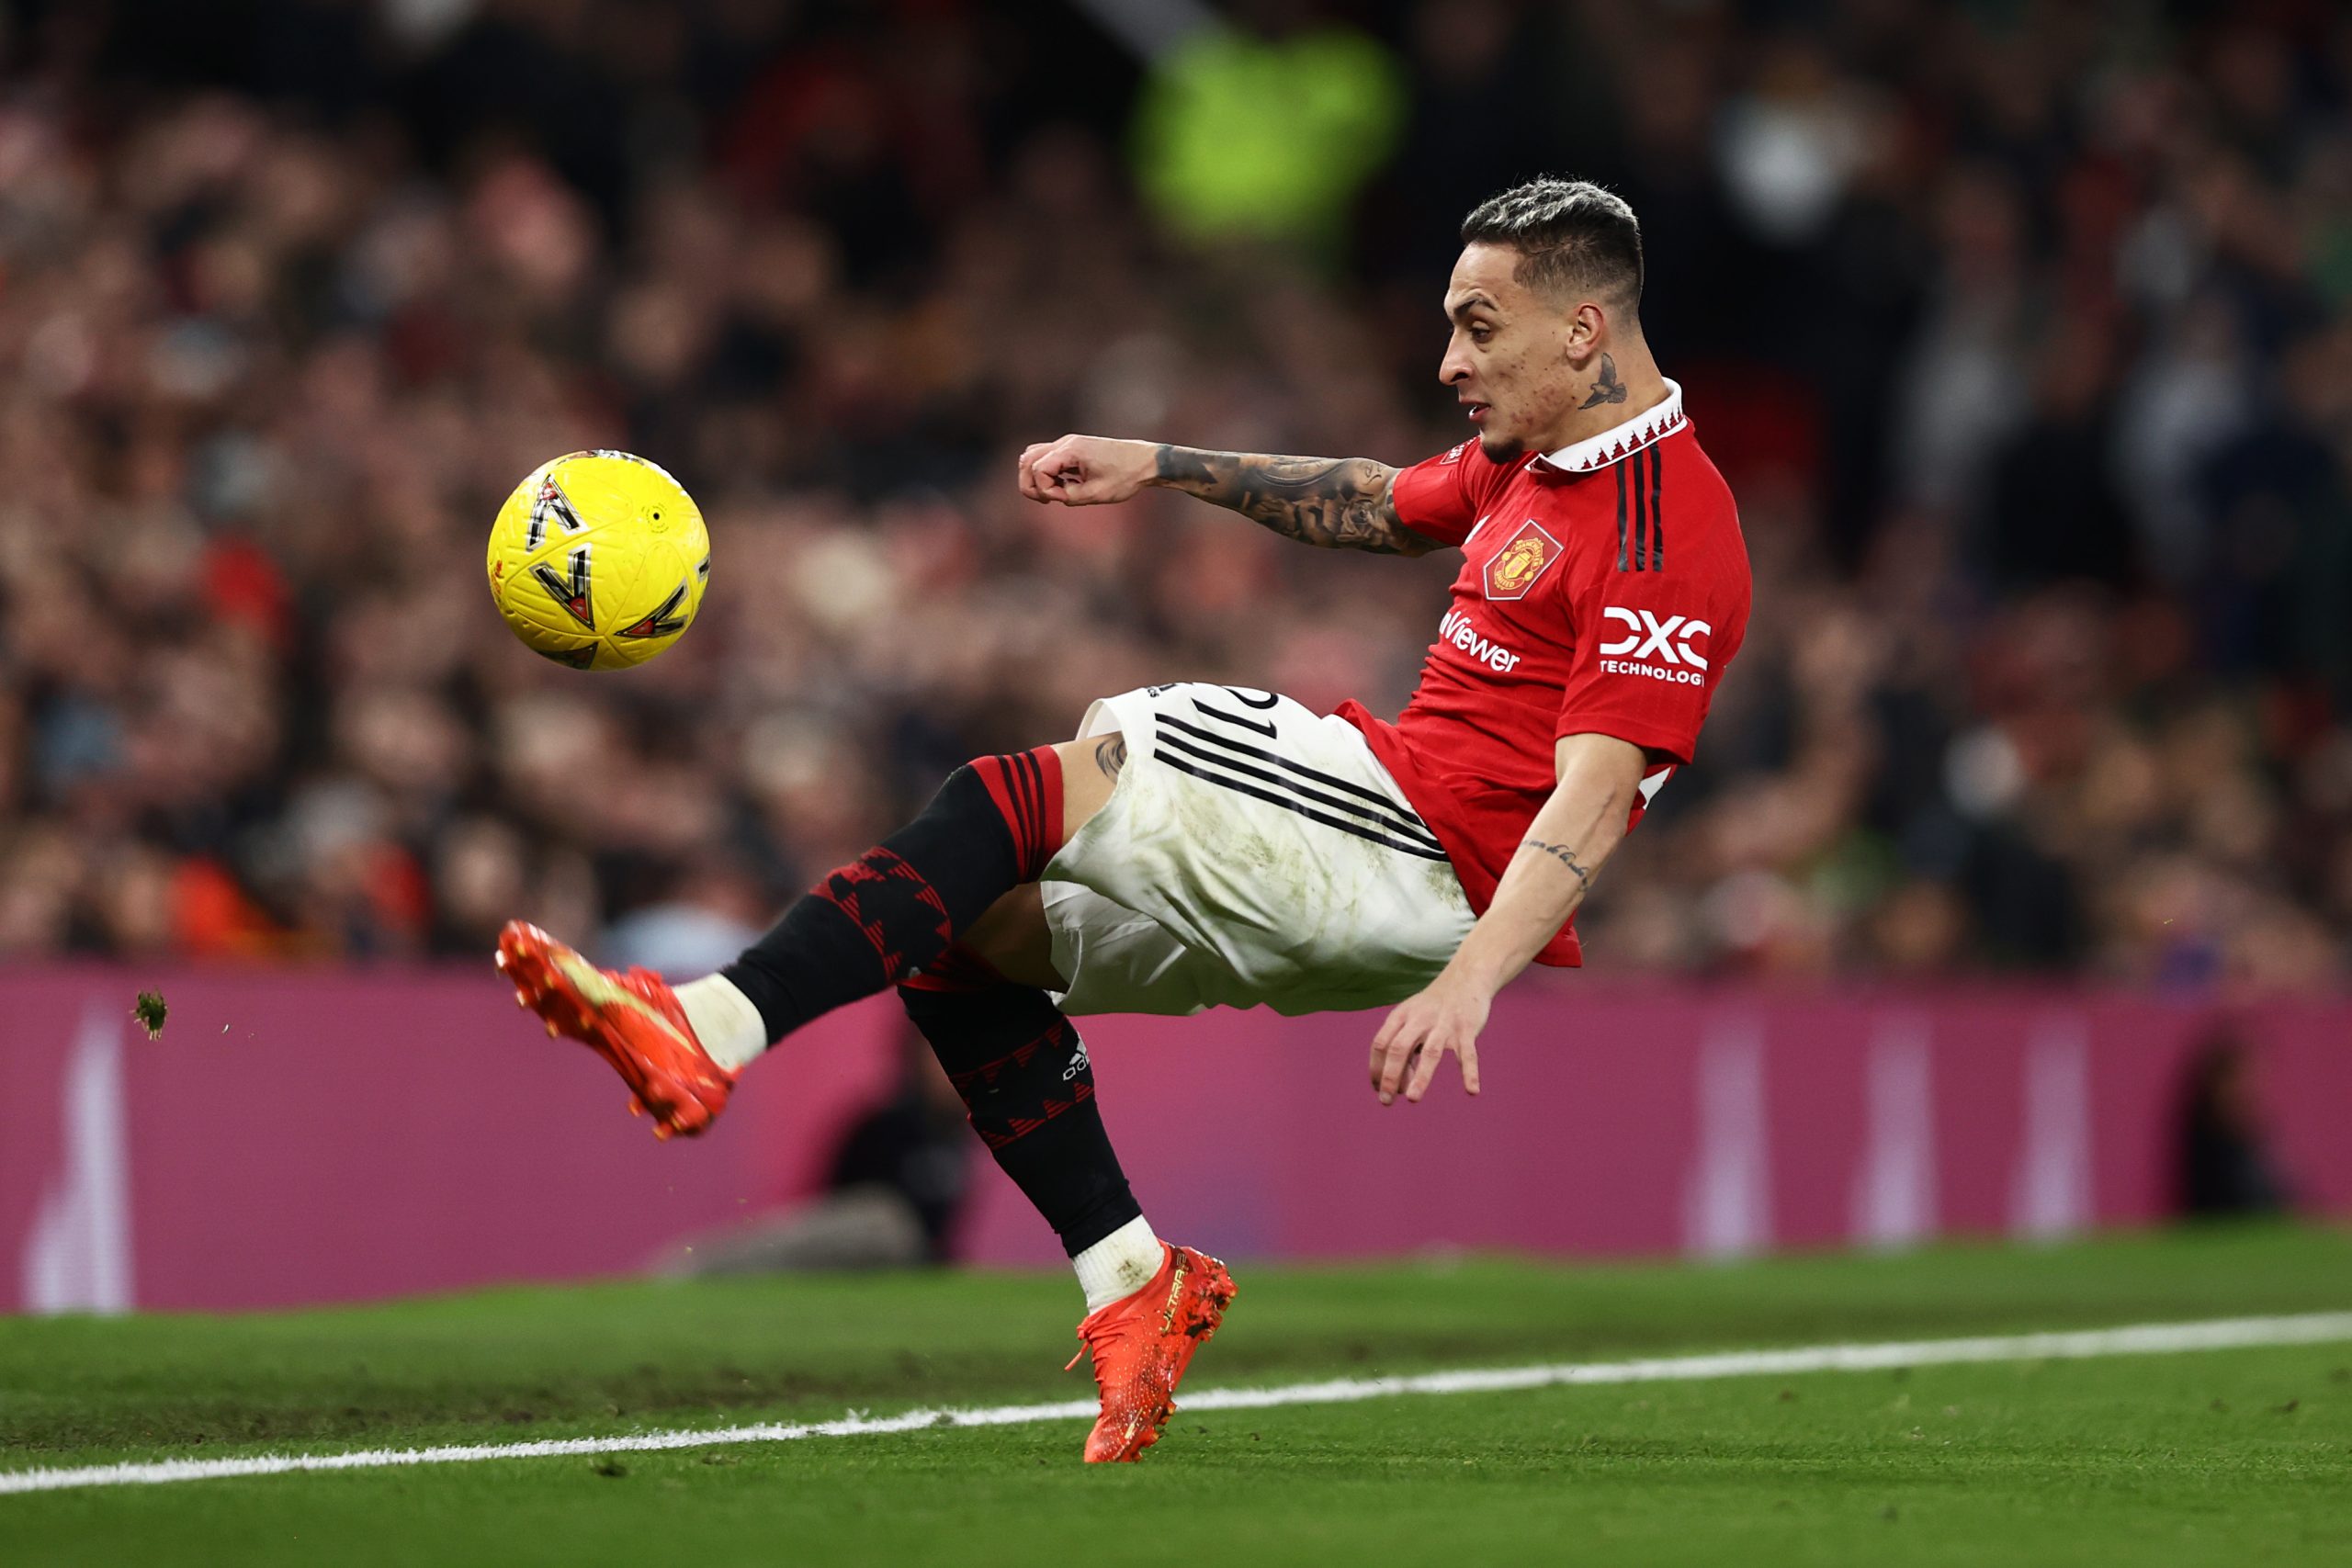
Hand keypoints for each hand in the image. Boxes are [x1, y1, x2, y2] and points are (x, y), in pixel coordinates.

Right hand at [1018, 434, 1157, 505]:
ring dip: (1036, 477)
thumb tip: (1054, 495)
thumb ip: (1069, 497)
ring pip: (1033, 456)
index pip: (1038, 469)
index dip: (1045, 489)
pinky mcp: (1073, 448)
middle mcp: (1066, 443)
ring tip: (1052, 494)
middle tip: (1046, 501)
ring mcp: (1068, 443)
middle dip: (1029, 483)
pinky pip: (1047, 457)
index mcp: (1071, 450)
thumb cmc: (1126, 476)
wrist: (1146, 461)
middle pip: (1027, 459)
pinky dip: (1046, 472)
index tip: (1064, 498)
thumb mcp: (1097, 494)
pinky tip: (1063, 485)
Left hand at [1367, 972, 1490, 1104]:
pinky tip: (1472, 1091)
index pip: (1381, 1043)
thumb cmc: (1434, 1005)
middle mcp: (1420, 1019)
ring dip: (1420, 1077)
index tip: (1378, 1089)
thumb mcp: (1412, 1018)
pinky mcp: (1467, 1028)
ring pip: (1430, 1053)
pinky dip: (1470, 1072)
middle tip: (1385, 1101)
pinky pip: (1468, 1053)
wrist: (1466, 977)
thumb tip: (1399, 1083)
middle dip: (1390, 1076)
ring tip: (1412, 1098)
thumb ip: (1404, 1046)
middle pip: (1398, 1048)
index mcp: (1402, 1015)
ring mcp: (1444, 1024)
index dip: (1376, 1068)